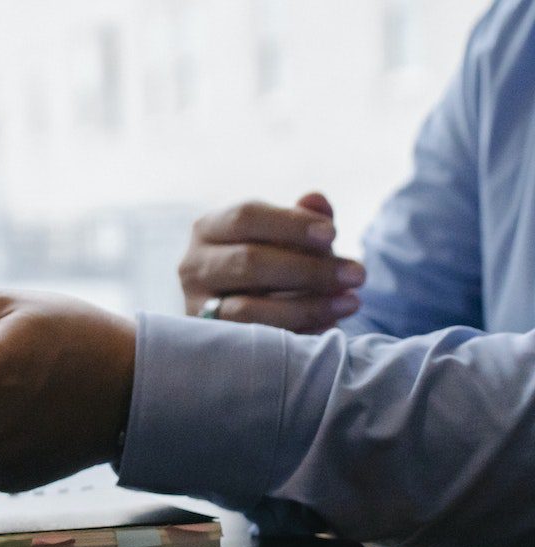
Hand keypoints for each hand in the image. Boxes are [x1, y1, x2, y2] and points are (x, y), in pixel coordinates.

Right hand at [179, 192, 364, 332]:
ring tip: (351, 302)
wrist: (247, 309)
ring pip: (248, 308)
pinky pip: (253, 340)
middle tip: (357, 274)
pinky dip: (294, 333)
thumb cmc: (272, 263)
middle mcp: (193, 266)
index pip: (246, 217)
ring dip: (306, 306)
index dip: (291, 224)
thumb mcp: (289, 237)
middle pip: (249, 262)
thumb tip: (316, 200)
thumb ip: (303, 217)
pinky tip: (329, 327)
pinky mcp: (211, 341)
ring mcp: (197, 306)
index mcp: (210, 229)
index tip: (334, 234)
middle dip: (309, 269)